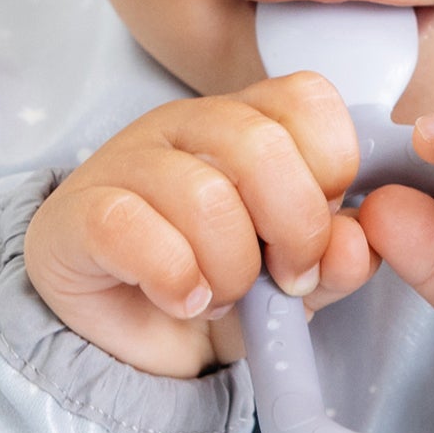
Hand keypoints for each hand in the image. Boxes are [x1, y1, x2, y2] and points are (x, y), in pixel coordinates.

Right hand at [23, 74, 380, 378]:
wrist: (125, 334)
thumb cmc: (213, 283)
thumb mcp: (292, 277)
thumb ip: (335, 259)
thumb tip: (354, 246)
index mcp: (246, 121)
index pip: (307, 98)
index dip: (331, 169)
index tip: (322, 231)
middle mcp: (186, 124)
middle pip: (261, 145)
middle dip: (293, 229)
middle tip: (285, 280)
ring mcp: (127, 160)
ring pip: (203, 195)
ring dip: (230, 268)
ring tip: (222, 295)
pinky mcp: (78, 211)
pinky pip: (132, 228)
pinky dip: (174, 278)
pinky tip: (181, 300)